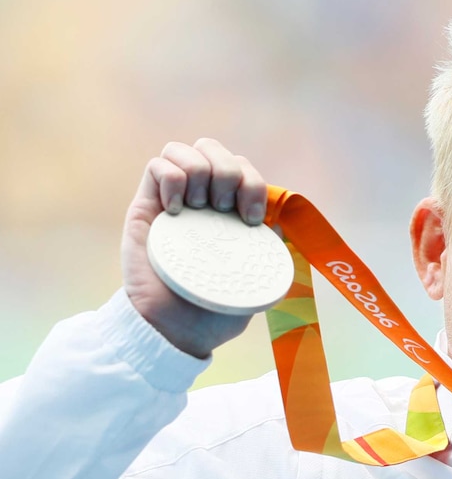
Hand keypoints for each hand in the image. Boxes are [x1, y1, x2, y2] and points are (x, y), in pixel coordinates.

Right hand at [121, 138, 269, 357]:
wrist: (172, 330)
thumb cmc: (212, 313)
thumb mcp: (252, 283)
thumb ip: (265, 254)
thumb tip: (280, 225)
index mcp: (229, 214)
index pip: (243, 169)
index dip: (253, 182)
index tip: (252, 219)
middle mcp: (201, 201)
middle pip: (214, 148)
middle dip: (228, 170)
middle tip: (224, 209)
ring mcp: (172, 200)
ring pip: (185, 149)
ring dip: (200, 171)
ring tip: (198, 208)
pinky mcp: (145, 206)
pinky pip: (157, 165)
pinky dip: (172, 178)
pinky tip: (177, 210)